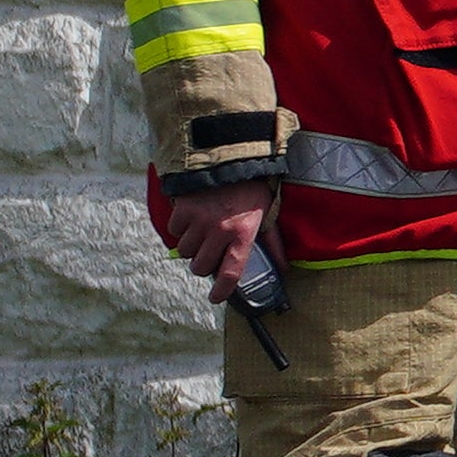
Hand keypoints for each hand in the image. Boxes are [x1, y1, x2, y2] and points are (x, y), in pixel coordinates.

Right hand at [159, 186, 272, 301]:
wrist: (231, 158)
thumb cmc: (252, 189)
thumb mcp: (267, 214)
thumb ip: (271, 243)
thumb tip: (282, 268)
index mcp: (243, 233)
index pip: (231, 272)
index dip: (222, 291)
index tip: (216, 298)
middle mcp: (220, 230)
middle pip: (201, 267)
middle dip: (204, 265)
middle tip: (211, 255)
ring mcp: (199, 220)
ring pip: (185, 252)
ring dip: (192, 247)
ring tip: (203, 233)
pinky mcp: (183, 209)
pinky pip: (174, 231)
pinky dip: (181, 229)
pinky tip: (193, 219)